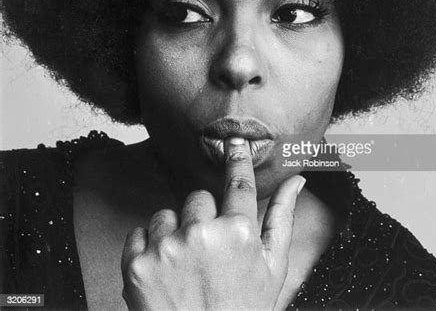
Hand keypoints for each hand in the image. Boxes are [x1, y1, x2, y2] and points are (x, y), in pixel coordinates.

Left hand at [121, 137, 305, 309]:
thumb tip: (298, 181)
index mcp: (239, 232)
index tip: (232, 141)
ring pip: (166, 214)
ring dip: (173, 233)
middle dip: (202, 217)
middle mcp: (202, 234)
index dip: (236, 158)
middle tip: (207, 250)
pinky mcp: (137, 265)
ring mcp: (167, 249)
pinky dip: (148, 248)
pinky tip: (163, 271)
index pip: (238, 181)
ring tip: (184, 265)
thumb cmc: (243, 309)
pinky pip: (140, 232)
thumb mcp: (273, 267)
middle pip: (198, 198)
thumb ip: (283, 218)